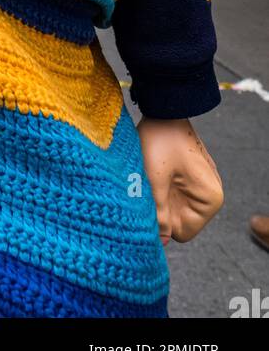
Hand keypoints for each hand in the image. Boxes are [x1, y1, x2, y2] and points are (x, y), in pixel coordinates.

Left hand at [138, 117, 223, 243]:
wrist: (163, 109)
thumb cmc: (160, 141)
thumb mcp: (154, 179)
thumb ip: (158, 212)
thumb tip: (161, 242)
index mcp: (210, 199)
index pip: (182, 233)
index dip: (161, 225)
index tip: (144, 207)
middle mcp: (209, 195)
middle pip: (178, 221)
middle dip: (159, 212)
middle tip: (141, 193)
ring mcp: (199, 185)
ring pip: (172, 208)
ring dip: (156, 200)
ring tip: (144, 181)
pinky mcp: (188, 177)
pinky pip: (172, 194)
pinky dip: (158, 190)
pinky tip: (149, 175)